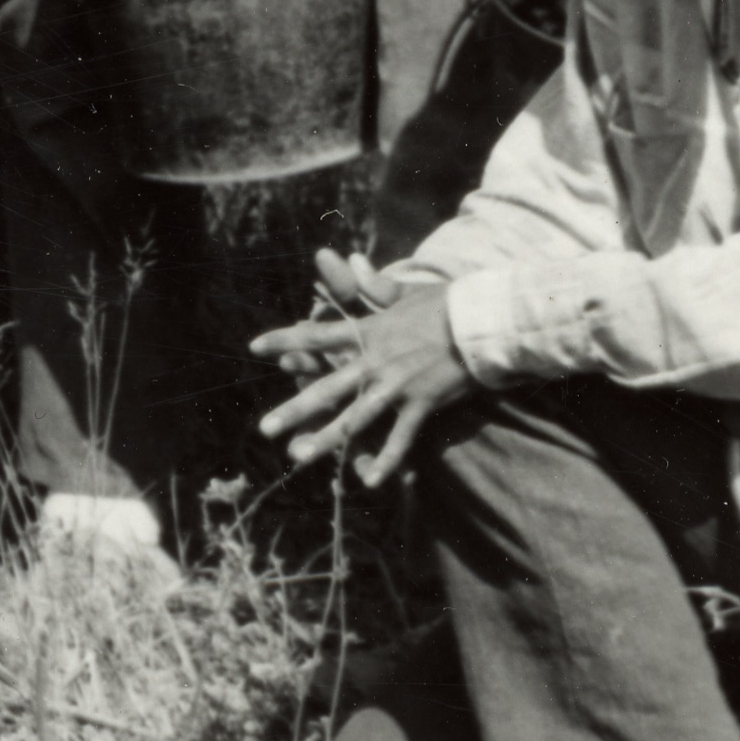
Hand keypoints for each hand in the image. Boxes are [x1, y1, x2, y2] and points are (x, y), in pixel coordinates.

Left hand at [251, 259, 471, 485]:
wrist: (484, 321)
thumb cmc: (447, 303)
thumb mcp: (405, 292)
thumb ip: (374, 285)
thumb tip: (349, 259)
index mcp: (368, 331)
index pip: (317, 335)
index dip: (284, 340)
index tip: (255, 347)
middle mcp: (375, 360)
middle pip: (326, 387)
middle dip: (294, 409)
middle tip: (264, 429)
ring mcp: (397, 385)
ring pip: (355, 418)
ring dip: (327, 439)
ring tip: (299, 456)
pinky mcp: (422, 403)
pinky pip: (400, 437)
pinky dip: (386, 459)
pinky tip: (369, 482)